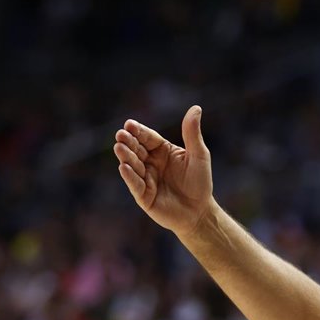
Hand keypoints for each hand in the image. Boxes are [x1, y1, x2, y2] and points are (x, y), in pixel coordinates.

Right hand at [114, 108, 213, 237]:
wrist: (200, 211)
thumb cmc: (200, 181)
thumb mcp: (199, 155)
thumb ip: (192, 133)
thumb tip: (196, 108)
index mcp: (162, 151)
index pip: (148, 137)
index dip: (138, 131)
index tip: (129, 124)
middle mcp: (151, 163)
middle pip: (137, 149)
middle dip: (128, 142)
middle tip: (121, 134)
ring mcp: (145, 179)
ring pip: (133, 165)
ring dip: (126, 156)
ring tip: (120, 147)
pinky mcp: (144, 196)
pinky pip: (135, 184)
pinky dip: (129, 176)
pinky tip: (124, 167)